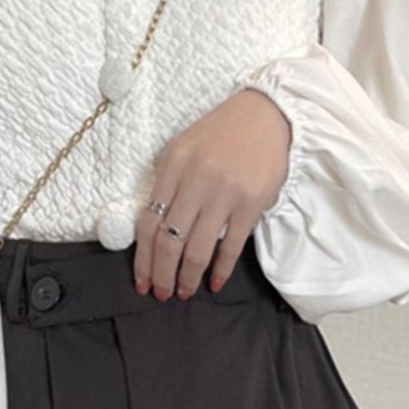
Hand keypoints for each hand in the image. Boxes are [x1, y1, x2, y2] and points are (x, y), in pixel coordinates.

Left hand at [133, 87, 290, 299]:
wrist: (266, 115)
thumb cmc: (221, 134)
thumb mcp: (183, 149)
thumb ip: (168, 184)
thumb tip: (154, 229)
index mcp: (172, 167)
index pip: (148, 222)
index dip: (143, 258)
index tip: (142, 280)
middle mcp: (195, 180)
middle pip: (169, 241)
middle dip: (162, 274)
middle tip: (161, 294)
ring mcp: (223, 193)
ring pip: (197, 248)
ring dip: (188, 277)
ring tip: (184, 292)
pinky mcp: (251, 203)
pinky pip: (231, 245)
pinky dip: (221, 269)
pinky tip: (214, 283)